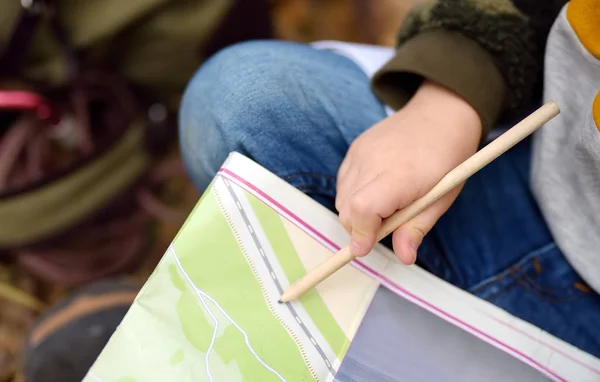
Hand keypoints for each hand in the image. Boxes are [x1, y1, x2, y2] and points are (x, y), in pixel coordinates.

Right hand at [336, 80, 480, 263]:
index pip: (363, 209)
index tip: (365, 248)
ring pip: (341, 198)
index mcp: (399, 175)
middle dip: (359, 228)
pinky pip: (343, 183)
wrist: (440, 115)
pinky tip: (377, 189)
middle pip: (346, 209)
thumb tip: (404, 257)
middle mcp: (372, 162)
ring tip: (385, 204)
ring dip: (356, 212)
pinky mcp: (354, 148)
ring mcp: (359, 153)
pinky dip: (353, 195)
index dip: (361, 233)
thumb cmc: (447, 158)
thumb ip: (416, 228)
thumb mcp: (441, 198)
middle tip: (386, 226)